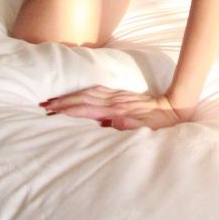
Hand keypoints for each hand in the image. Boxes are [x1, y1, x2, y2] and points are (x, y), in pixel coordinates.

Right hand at [39, 86, 186, 130]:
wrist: (174, 107)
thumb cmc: (159, 122)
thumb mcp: (144, 128)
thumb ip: (127, 125)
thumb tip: (110, 122)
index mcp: (117, 109)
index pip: (87, 108)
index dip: (69, 109)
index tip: (52, 111)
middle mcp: (115, 100)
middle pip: (84, 97)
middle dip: (63, 101)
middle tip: (44, 105)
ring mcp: (117, 96)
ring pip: (89, 92)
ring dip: (70, 95)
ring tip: (54, 99)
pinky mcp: (121, 95)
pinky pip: (97, 90)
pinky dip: (83, 92)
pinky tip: (78, 94)